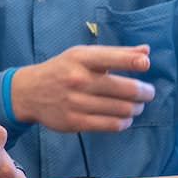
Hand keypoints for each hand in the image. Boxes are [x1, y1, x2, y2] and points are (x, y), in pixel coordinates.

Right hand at [10, 44, 154, 132]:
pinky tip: (124, 118)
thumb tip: (146, 52)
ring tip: (136, 106)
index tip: (145, 64)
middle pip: (125, 89)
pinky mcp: (75, 122)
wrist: (29, 92)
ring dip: (136, 108)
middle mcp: (79, 79)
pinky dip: (124, 122)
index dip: (134, 62)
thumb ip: (116, 53)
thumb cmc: (63, 69)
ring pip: (122, 109)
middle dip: (144, 92)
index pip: (113, 58)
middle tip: (147, 92)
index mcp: (82, 58)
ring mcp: (76, 102)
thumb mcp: (83, 55)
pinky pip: (111, 125)